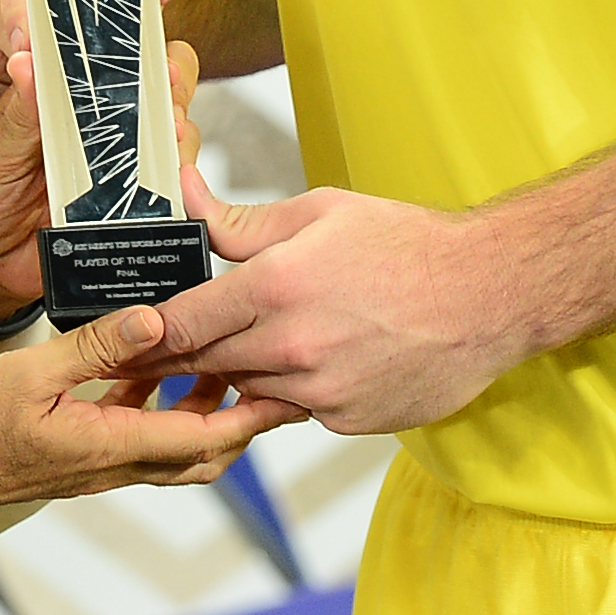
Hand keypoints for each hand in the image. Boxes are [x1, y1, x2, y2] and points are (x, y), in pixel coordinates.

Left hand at [0, 41, 200, 330]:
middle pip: (162, 70)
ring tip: (165, 129)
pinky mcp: (140, 197)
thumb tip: (29, 60)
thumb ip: (20, 110)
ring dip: (176, 120)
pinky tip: (167, 174)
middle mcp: (103, 113)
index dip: (136, 11)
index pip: (109, 37)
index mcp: (65, 88)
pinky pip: (174, 177)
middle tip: (164, 79)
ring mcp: (126, 153)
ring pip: (177, 119)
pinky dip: (177, 172)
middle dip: (170, 69)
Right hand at [0, 306, 296, 528]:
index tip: (285, 393)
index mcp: (108, 448)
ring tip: (217, 359)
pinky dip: (158, 408)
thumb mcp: (29, 373)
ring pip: (171, 449)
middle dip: (240, 420)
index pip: (201, 440)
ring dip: (200, 411)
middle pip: (200, 455)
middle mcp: (111, 466)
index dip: (250, 418)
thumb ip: (95, 346)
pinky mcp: (78, 458)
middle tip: (265, 375)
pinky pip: (136, 438)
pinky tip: (148, 368)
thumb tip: (158, 320)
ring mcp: (95, 466)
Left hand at [144, 180, 528, 437]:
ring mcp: (319, 391)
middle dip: (183, 358)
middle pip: (206, 365)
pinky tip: (321, 359)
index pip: (182, 322)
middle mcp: (290, 347)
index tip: (126, 337)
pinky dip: (295, 389)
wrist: (489, 295)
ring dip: (243, 373)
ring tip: (263, 344)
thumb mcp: (322, 213)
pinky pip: (297, 409)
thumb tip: (185, 195)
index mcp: (275, 287)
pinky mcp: (346, 419)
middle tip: (165, 352)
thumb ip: (241, 221)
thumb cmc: (410, 245)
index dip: (149, 332)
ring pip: (250, 390)